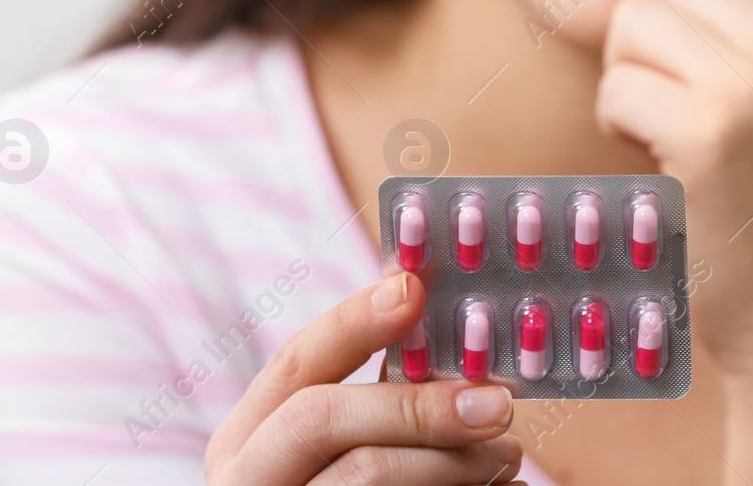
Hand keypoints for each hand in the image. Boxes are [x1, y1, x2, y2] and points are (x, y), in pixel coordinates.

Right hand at [206, 272, 524, 485]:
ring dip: (452, 460)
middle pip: (322, 418)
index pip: (296, 364)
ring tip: (506, 457)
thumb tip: (449, 329)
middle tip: (497, 402)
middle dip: (417, 402)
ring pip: (364, 474)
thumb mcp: (340, 447)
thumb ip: (379, 402)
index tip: (416, 286)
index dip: (354, 318)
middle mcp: (248, 484)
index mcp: (246, 441)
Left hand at [596, 0, 752, 378]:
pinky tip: (659, 164)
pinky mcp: (708, 135)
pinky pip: (616, 87)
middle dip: (643, 32)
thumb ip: (744, 20)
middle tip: (674, 98)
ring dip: (626, 80)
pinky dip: (618, 127)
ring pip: (631, 23)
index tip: (689, 17)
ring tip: (668, 132)